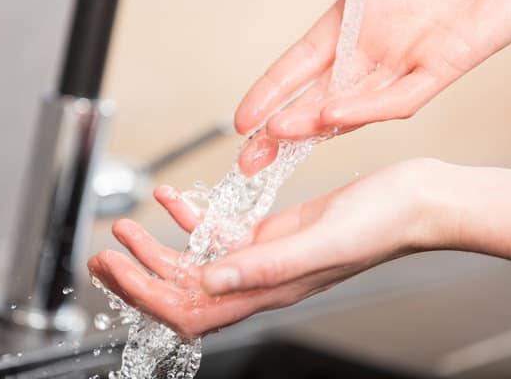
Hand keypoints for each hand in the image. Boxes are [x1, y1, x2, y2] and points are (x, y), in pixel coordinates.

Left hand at [88, 158, 473, 337]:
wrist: (406, 202)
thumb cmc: (378, 225)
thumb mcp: (318, 244)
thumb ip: (262, 266)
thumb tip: (209, 281)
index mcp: (266, 291)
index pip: (189, 310)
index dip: (144, 295)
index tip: (114, 270)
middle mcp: (257, 279)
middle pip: (181, 290)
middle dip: (137, 275)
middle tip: (104, 255)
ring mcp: (260, 256)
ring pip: (194, 262)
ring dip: (156, 246)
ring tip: (126, 225)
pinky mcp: (267, 233)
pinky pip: (218, 230)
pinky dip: (191, 216)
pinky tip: (172, 200)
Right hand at [236, 0, 510, 175]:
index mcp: (347, 30)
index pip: (297, 69)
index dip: (267, 95)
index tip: (243, 121)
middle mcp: (370, 54)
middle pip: (315, 100)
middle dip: (280, 131)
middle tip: (251, 157)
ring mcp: (403, 65)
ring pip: (351, 106)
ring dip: (313, 124)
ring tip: (280, 135)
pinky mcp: (442, 68)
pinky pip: (399, 98)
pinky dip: (365, 109)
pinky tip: (332, 117)